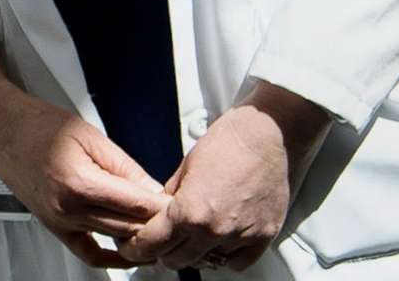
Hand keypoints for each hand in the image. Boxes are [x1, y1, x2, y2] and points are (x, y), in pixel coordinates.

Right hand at [0, 43, 166, 269]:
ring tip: (158, 224)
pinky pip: (88, 253)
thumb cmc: (39, 124)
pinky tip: (129, 252)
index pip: (138, 205)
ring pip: (115, 238)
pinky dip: (112, 257)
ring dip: (139, 233)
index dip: (165, 204)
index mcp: (80, 182)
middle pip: (130, 226)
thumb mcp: (91, 136)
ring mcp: (59, 221)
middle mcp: (68, 208)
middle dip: (157, 220)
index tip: (182, 201)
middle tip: (177, 212)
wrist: (0, 128)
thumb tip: (156, 192)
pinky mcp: (54, 226)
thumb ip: (126, 168)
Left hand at [121, 85, 327, 271]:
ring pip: (208, 263)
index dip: (138, 247)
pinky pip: (238, 263)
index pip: (153, 244)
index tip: (133, 248)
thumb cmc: (226, 144)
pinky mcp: (264, 237)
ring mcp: (241, 236)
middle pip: (177, 260)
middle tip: (163, 242)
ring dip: (196, 254)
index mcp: (189, 211)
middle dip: (164, 252)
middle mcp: (215, 229)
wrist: (265, 136)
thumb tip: (160, 215)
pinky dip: (226, 257)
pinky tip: (219, 242)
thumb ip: (170, 197)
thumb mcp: (184, 168)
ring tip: (193, 238)